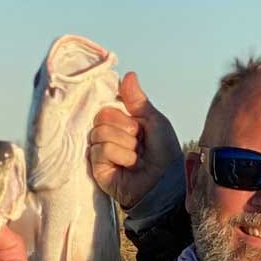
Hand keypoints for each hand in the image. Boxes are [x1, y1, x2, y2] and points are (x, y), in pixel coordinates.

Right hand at [88, 71, 183, 210]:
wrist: (165, 185)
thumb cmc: (164, 155)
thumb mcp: (156, 122)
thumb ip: (138, 100)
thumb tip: (127, 74)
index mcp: (121, 123)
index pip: (109, 106)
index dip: (125, 116)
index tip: (140, 128)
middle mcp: (108, 135)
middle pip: (102, 116)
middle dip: (125, 129)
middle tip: (138, 144)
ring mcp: (100, 152)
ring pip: (101, 133)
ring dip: (125, 145)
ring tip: (135, 159)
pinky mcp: (96, 167)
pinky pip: (100, 149)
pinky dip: (119, 156)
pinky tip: (128, 166)